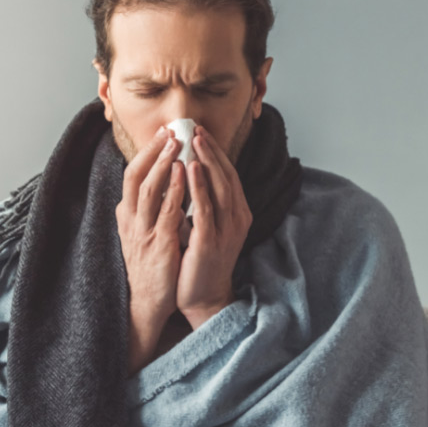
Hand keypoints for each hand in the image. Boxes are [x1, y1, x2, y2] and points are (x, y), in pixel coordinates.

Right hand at [116, 127, 186, 370]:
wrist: (148, 303)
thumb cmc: (151, 265)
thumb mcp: (144, 231)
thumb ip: (149, 208)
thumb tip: (161, 180)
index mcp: (127, 215)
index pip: (131, 175)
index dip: (146, 152)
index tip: (162, 133)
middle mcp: (131, 221)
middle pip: (136, 176)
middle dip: (152, 151)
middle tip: (169, 130)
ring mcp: (143, 233)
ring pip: (148, 190)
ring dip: (162, 164)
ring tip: (176, 143)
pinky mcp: (159, 246)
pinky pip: (166, 213)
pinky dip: (173, 190)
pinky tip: (184, 174)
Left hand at [176, 126, 251, 328]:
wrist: (204, 298)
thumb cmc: (201, 261)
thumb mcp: (208, 227)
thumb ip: (205, 203)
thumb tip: (191, 174)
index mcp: (238, 214)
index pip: (228, 175)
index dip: (215, 152)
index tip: (200, 132)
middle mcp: (236, 219)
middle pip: (226, 176)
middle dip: (210, 150)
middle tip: (195, 128)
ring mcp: (225, 230)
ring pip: (219, 188)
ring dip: (206, 161)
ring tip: (194, 140)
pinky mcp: (210, 241)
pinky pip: (205, 208)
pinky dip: (199, 187)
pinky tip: (190, 169)